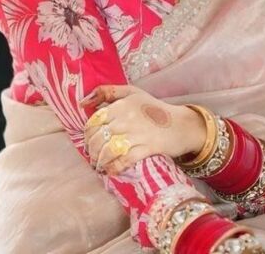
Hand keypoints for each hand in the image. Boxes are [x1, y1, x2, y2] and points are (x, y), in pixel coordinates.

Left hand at [80, 84, 204, 176]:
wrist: (182, 124)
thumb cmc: (153, 108)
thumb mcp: (131, 92)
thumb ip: (106, 92)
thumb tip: (82, 102)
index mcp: (121, 104)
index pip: (95, 121)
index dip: (87, 134)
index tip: (88, 142)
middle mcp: (127, 118)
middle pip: (99, 137)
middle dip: (92, 150)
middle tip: (92, 157)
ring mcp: (137, 134)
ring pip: (108, 150)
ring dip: (100, 161)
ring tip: (99, 166)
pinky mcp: (147, 148)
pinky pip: (124, 160)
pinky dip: (114, 168)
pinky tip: (110, 171)